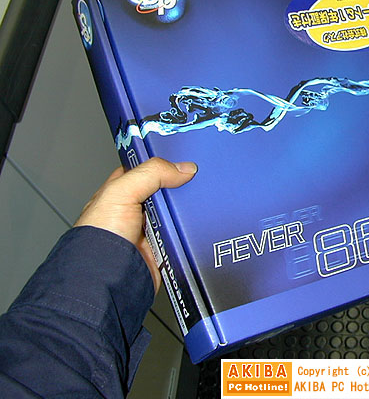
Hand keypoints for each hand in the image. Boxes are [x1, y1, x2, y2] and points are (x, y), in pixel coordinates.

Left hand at [74, 157, 196, 292]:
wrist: (109, 279)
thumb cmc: (99, 239)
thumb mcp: (120, 193)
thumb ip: (151, 174)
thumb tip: (183, 168)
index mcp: (121, 192)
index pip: (146, 169)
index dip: (164, 162)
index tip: (184, 156)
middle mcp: (137, 210)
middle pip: (167, 190)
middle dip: (182, 186)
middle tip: (197, 179)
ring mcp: (152, 229)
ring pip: (179, 212)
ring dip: (189, 210)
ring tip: (202, 200)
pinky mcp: (165, 248)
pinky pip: (186, 234)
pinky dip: (194, 230)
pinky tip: (202, 222)